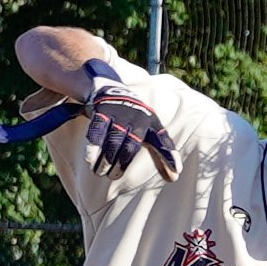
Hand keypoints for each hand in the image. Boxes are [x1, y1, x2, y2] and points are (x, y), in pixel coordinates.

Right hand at [76, 59, 178, 177]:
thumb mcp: (149, 131)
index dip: (168, 156)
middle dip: (122, 163)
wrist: (110, 87)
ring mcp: (119, 113)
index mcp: (152, 123)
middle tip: (114, 176)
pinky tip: (91, 160)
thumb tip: (174, 178)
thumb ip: (160, 154)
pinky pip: (97, 132)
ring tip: (101, 172)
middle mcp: (137, 117)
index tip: (176, 172)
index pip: (162, 140)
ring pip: (113, 141)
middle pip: (131, 145)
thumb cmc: (134, 118)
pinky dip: (94, 147)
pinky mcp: (102, 111)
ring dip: (107, 159)